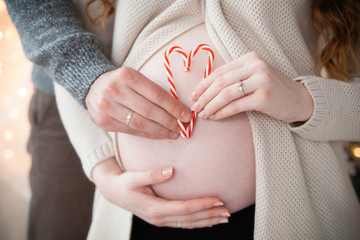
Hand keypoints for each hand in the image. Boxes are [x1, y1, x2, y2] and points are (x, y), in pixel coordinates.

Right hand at [85, 67, 191, 138]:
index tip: (186, 116)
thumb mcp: (135, 78)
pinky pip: (131, 131)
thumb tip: (178, 109)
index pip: (156, 94)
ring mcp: (107, 107)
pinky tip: (158, 135)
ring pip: (140, 123)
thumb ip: (153, 91)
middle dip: (169, 121)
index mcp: (127, 75)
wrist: (92, 86)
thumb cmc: (122, 83)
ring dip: (160, 131)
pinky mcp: (104, 121)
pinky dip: (147, 134)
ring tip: (173, 134)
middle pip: (149, 110)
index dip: (174, 107)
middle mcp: (115, 90)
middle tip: (182, 127)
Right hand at [92, 158, 229, 228]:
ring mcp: (160, 220)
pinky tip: (208, 220)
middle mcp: (159, 218)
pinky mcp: (161, 218)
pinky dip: (197, 222)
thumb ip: (152, 174)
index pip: (184, 209)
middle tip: (228, 212)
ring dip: (207, 221)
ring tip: (224, 217)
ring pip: (188, 224)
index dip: (202, 205)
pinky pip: (183, 223)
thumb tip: (171, 170)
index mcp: (154, 209)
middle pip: (190, 220)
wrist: (113, 192)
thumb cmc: (124, 183)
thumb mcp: (134, 177)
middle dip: (210, 216)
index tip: (218, 200)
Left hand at [189, 52, 313, 122]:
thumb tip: (205, 89)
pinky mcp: (264, 97)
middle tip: (195, 107)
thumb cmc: (272, 90)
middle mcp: (255, 66)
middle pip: (220, 82)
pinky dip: (222, 113)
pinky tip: (215, 117)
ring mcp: (261, 80)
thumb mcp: (254, 76)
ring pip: (226, 94)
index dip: (203, 84)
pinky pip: (236, 106)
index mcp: (250, 58)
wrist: (299, 100)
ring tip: (202, 114)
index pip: (220, 71)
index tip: (193, 94)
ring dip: (210, 106)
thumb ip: (234, 77)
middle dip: (204, 96)